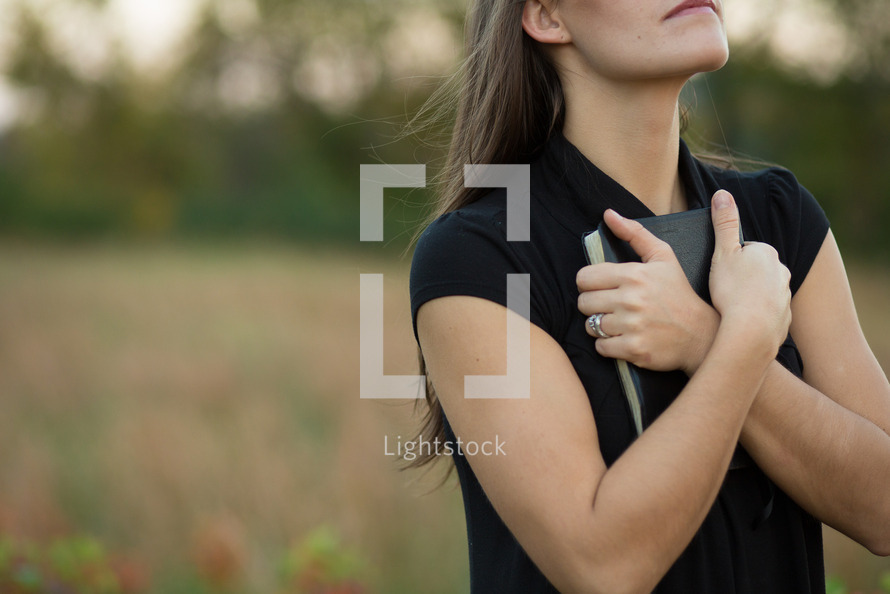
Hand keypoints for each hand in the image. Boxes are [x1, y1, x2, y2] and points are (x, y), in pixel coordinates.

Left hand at [576, 209, 719, 374]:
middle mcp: (631, 300)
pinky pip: (601, 347)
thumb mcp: (663, 257)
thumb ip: (634, 233)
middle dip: (594, 305)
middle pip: (583, 303)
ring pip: (590, 326)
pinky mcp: (634, 349)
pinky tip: (625, 338)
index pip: (584, 278)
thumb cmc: (679, 294)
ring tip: (620, 322)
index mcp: (634, 275)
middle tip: (612, 306)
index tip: (603, 288)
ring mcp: (632, 326)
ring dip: (600, 326)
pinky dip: (609, 345)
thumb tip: (608, 214)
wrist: (701, 334)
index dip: (590, 283)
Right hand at [709, 190, 790, 355]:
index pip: (745, 250)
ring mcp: (785, 297)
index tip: (719, 274)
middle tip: (722, 292)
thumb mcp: (722, 252)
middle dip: (740, 280)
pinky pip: (767, 315)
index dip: (728, 262)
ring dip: (748, 300)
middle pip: (755, 271)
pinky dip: (756, 318)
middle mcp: (782, 272)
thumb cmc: (733, 292)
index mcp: (767, 253)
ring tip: (730, 311)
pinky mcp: (784, 320)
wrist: (751, 334)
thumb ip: (724, 222)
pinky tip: (741, 325)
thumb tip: (723, 194)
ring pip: (762, 294)